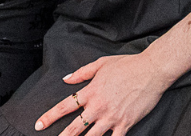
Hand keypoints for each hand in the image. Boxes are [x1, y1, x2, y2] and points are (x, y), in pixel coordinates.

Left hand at [35, 52, 172, 135]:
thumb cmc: (127, 65)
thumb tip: (66, 79)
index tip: (39, 124)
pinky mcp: (125, 123)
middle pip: (75, 127)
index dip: (49, 116)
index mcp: (90, 92)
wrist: (151, 70)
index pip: (64, 106)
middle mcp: (98, 106)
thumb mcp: (100, 64)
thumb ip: (81, 73)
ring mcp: (111, 117)